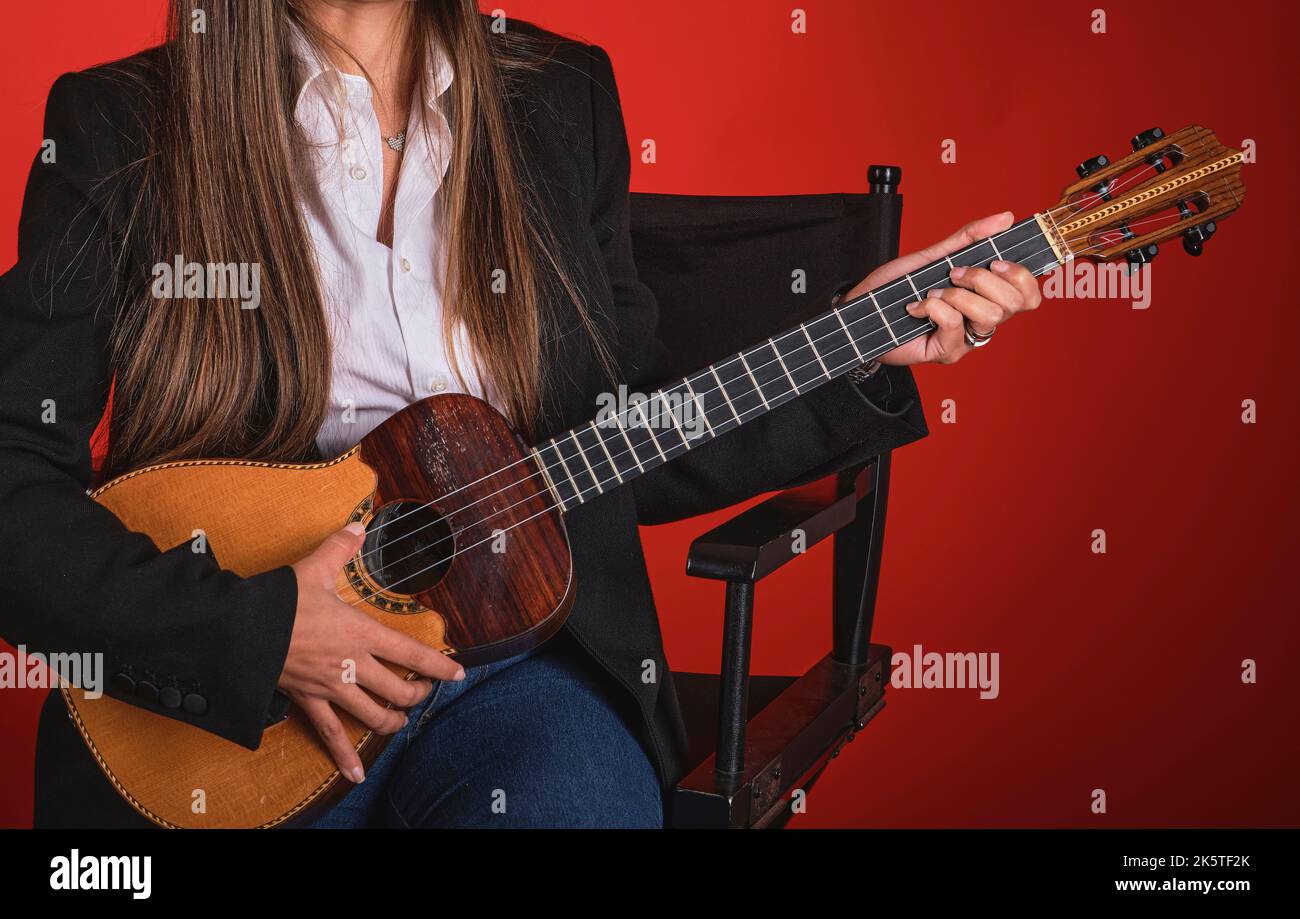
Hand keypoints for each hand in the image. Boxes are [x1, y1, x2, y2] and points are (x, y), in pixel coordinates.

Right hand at [281, 522, 464, 782]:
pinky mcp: (309, 701)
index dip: (439, 666)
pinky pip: (330, 734)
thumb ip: (341, 547)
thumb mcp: (313, 569)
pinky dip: (345, 757)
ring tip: (402, 718)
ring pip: (374, 715)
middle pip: (399, 691)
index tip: (459, 673)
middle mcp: (352, 665)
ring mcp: (332, 687)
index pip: (412, 653)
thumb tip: (358, 526)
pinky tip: (356, 775)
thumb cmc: (279, 601)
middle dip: (418, 693)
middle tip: (425, 689)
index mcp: (361, 633)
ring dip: (393, 720)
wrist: (238, 631)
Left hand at [841, 211, 1041, 366]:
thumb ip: (968, 238)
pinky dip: (935, 307)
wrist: (863, 310)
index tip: (996, 260)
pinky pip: (956, 325)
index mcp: (987, 298)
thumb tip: (1005, 218)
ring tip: (932, 291)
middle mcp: (982, 320)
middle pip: (1015, 304)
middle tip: (954, 273)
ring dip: (957, 295)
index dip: (1022, 276)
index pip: (1029, 295)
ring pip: (990, 316)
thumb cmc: (897, 287)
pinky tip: (916, 307)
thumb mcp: (934, 255)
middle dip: (984, 279)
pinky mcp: (947, 352)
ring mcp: (967, 339)